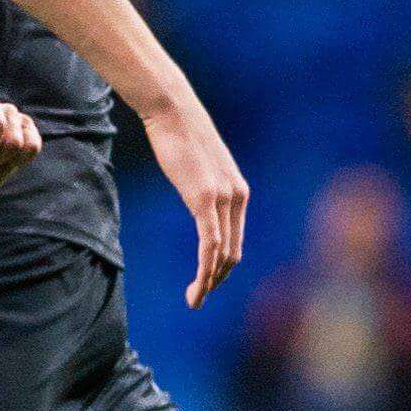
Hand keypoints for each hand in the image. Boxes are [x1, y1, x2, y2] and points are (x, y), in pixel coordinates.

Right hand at [140, 95, 247, 306]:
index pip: (235, 240)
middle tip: (198, 298)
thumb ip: (202, 184)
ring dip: (209, 282)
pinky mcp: (205, 200)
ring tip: (195, 300)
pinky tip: (197, 286)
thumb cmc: (179, 134)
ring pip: (221, 254)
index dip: (222, 266)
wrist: (172, 110)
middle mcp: (237, 197)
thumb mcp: (197, 165)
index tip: (206, 281)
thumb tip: (196, 194)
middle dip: (217, 280)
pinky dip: (205, 270)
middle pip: (232, 252)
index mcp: (238, 191)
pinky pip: (209, 244)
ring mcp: (223, 199)